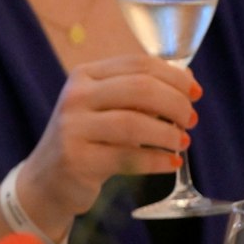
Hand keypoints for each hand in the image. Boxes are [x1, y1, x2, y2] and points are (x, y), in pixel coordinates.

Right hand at [16, 55, 199, 225]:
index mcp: (84, 75)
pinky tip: (171, 163)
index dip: (174, 77)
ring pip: (134, 123)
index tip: (195, 94)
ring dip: (168, 134)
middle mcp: (75, 96)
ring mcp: (72, 128)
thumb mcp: (107, 108)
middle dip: (176, 104)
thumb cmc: (88, 139)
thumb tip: (189, 78)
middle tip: (191, 121)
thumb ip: (142, 93)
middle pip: (140, 89)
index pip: (138, 65)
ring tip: (182, 142)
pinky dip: (157, 160)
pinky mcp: (76, 160)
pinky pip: (128, 157)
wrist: (47, 179)